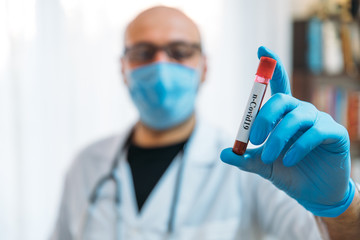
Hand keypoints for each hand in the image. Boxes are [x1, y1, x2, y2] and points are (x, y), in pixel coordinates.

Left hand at [220, 46, 355, 216]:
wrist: (313, 192)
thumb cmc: (286, 172)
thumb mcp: (262, 165)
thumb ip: (244, 158)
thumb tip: (223, 154)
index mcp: (283, 115)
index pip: (278, 85)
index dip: (271, 67)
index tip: (261, 49)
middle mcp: (301, 112)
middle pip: (282, 100)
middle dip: (264, 118)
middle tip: (254, 139)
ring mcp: (319, 120)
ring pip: (296, 118)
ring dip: (278, 139)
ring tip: (269, 158)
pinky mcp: (334, 133)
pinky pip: (314, 133)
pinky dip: (297, 148)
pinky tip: (289, 161)